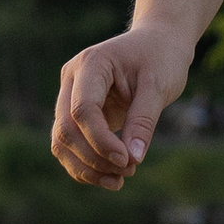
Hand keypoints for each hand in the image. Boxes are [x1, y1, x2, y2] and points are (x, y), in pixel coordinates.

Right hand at [52, 19, 192, 187]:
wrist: (158, 43)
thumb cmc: (161, 58)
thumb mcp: (159, 86)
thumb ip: (143, 121)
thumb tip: (132, 158)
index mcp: (90, 64)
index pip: (82, 110)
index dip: (101, 141)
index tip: (128, 161)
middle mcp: (72, 80)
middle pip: (66, 129)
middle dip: (94, 158)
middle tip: (129, 171)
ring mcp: (70, 96)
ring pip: (62, 142)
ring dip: (87, 167)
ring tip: (120, 180)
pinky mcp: (77, 113)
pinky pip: (71, 145)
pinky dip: (86, 165)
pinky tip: (110, 178)